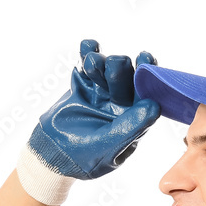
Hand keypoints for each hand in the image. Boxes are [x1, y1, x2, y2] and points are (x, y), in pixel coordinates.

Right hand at [18, 40, 159, 204]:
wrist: (51, 155)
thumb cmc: (84, 159)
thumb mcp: (108, 147)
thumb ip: (130, 127)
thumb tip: (154, 106)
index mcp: (133, 120)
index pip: (146, 95)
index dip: (149, 77)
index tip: (146, 59)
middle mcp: (121, 105)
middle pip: (127, 78)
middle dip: (121, 69)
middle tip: (114, 65)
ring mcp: (102, 94)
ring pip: (107, 70)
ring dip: (101, 62)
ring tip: (93, 62)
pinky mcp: (83, 87)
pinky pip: (87, 66)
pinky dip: (87, 53)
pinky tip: (88, 46)